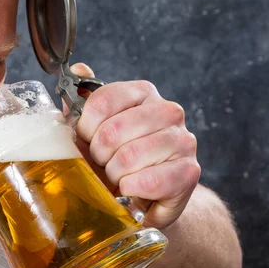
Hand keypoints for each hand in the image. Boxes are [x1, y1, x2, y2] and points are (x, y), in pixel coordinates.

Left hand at [68, 63, 200, 229]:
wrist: (148, 198)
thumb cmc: (117, 160)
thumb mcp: (93, 131)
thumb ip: (83, 102)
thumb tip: (79, 69)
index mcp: (142, 93)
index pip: (101, 102)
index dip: (84, 129)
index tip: (87, 141)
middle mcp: (168, 110)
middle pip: (112, 131)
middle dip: (98, 156)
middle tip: (104, 164)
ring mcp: (183, 140)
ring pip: (128, 157)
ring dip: (114, 175)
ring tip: (119, 177)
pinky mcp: (189, 171)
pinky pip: (146, 181)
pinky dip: (130, 189)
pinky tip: (132, 189)